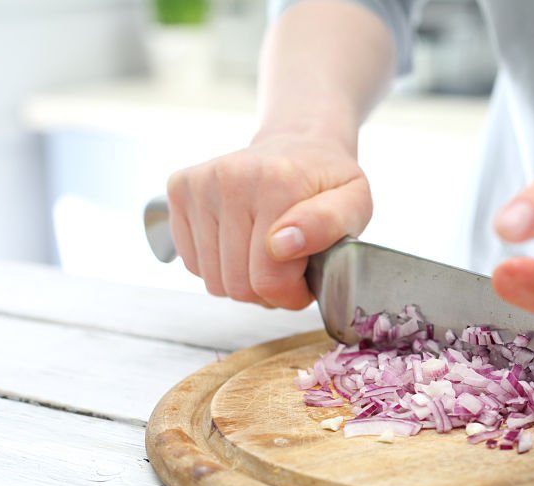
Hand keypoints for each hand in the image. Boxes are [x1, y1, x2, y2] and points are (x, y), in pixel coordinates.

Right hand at [166, 132, 370, 308]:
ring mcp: (200, 184)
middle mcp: (231, 178)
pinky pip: (192, 264)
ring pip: (212, 281)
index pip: (268, 280)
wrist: (298, 145)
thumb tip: (282, 245)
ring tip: (265, 255)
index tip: (304, 279)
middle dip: (267, 290)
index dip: (290, 294)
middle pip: (238, 285)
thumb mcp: (354, 202)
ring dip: (242, 280)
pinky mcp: (179, 190)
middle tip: (287, 268)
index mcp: (277, 182)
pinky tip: (240, 243)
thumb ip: (329, 224)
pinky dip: (218, 266)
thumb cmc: (327, 182)